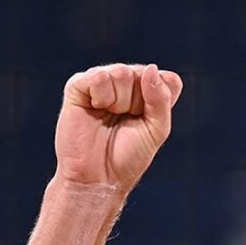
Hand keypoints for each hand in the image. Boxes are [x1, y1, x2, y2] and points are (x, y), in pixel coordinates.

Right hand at [54, 64, 183, 191]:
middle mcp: (125, 82)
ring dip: (119, 102)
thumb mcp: (158, 129)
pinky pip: (98, 77)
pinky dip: (101, 97)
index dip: (161, 102)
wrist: (98, 176)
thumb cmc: (129, 155)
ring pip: (121, 72)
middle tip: (124, 121)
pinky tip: (95, 108)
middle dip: (137, 104)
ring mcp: (101, 82)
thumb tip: (149, 68)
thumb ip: (161, 98)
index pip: (167, 79)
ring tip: (108, 116)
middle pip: (143, 74)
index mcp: (148, 90)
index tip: (148, 122)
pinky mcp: (78, 86)